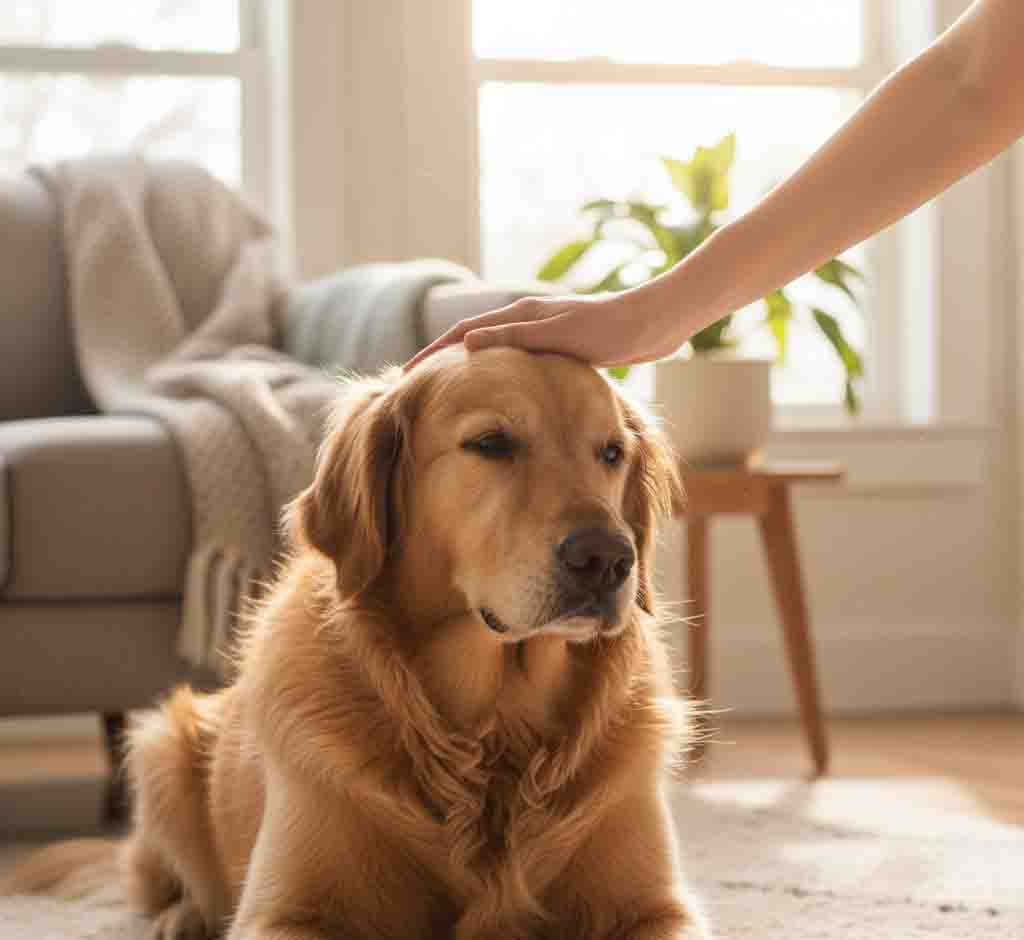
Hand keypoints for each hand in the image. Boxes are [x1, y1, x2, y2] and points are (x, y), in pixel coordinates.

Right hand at [405, 288, 684, 370]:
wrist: (656, 322)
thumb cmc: (612, 329)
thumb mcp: (560, 334)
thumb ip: (516, 337)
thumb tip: (466, 344)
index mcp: (521, 316)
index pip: (463, 335)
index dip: (433, 355)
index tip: (406, 374)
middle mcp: (527, 321)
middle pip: (472, 341)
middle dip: (442, 361)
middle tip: (416, 385)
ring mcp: (543, 333)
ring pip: (493, 353)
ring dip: (468, 369)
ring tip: (448, 391)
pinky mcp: (561, 347)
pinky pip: (517, 363)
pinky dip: (497, 376)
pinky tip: (500, 395)